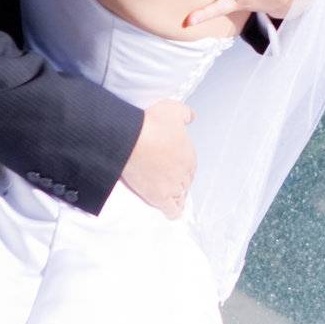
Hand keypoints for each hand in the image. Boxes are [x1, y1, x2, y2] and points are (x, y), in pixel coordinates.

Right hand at [120, 98, 195, 218]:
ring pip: (180, 196)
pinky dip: (173, 212)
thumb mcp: (173, 110)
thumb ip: (185, 114)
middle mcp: (184, 171)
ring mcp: (172, 185)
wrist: (132, 137)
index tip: (175, 166)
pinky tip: (172, 212)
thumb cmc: (151, 122)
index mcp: (189, 154)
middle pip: (186, 182)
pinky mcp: (158, 196)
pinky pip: (172, 210)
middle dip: (179, 181)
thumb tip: (192, 117)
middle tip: (167, 179)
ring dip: (177, 196)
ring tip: (171, 197)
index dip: (182, 168)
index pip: (190, 167)